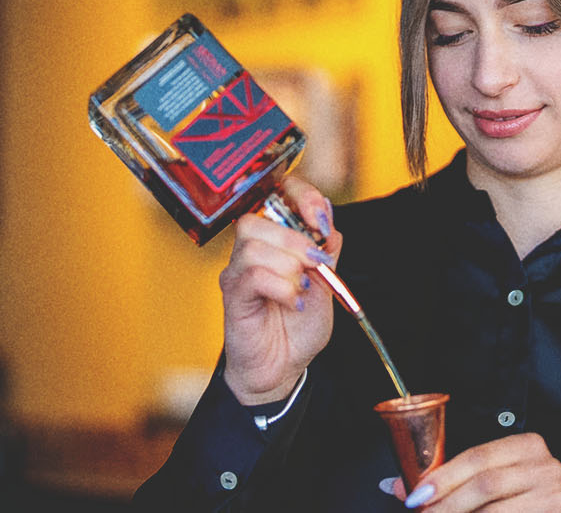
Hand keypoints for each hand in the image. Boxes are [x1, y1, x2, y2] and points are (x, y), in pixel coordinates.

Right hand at [219, 176, 343, 404]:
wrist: (284, 367)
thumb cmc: (299, 325)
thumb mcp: (327, 282)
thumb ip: (326, 247)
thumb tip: (326, 213)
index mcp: (275, 240)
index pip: (275, 194)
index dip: (298, 195)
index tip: (319, 218)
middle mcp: (252, 250)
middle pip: (258, 219)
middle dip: (296, 239)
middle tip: (316, 264)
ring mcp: (239, 272)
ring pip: (253, 245)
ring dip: (288, 265)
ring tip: (303, 287)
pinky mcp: (234, 296)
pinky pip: (252, 276)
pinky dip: (281, 287)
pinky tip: (294, 301)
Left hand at [391, 433, 560, 511]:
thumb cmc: (523, 498)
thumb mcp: (492, 478)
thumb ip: (450, 479)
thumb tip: (397, 486)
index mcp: (527, 445)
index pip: (477, 456)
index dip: (442, 477)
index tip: (416, 495)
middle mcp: (545, 466)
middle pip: (485, 484)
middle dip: (447, 503)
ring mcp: (553, 494)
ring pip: (493, 511)